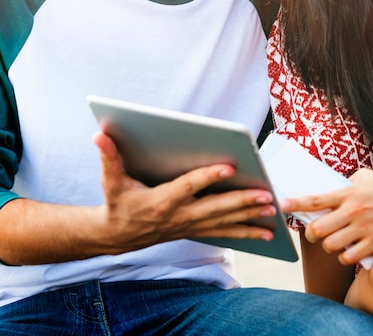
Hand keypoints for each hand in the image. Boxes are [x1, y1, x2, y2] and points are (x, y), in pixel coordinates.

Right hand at [93, 130, 276, 253]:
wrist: (116, 236)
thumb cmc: (116, 204)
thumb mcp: (110, 181)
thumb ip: (108, 158)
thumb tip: (99, 134)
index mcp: (162, 200)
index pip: (189, 186)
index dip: (208, 177)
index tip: (229, 167)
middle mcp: (179, 215)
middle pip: (215, 208)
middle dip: (242, 202)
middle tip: (266, 196)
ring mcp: (189, 226)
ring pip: (224, 223)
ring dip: (249, 219)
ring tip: (273, 214)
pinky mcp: (195, 230)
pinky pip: (223, 233)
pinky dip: (245, 232)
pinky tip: (265, 233)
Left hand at [281, 170, 372, 264]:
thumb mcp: (365, 177)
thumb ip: (345, 186)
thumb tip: (326, 195)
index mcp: (349, 193)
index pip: (315, 199)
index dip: (295, 204)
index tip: (281, 205)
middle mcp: (354, 211)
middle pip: (319, 230)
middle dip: (312, 234)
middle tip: (316, 232)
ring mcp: (365, 230)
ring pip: (332, 246)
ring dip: (329, 245)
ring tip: (335, 240)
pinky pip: (349, 258)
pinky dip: (345, 256)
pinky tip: (350, 250)